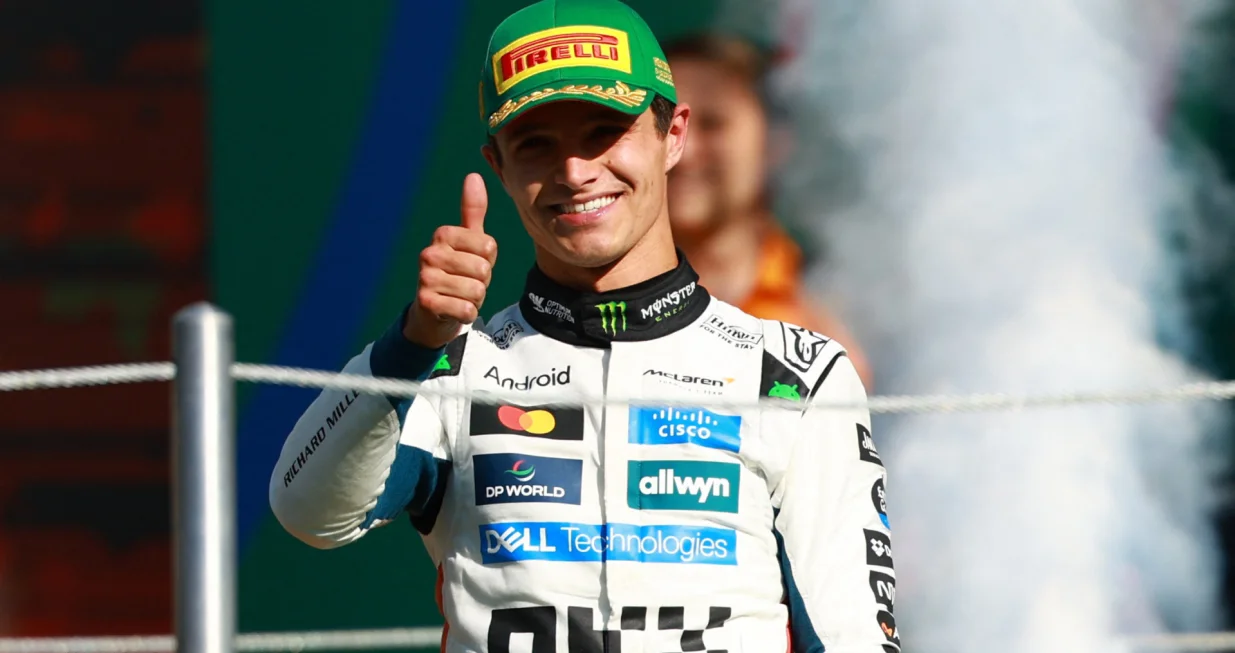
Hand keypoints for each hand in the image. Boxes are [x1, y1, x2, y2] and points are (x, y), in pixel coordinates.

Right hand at [403, 173, 496, 348]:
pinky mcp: (426, 302)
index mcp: (443, 234)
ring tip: (459, 296)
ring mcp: (425, 277)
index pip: (489, 246)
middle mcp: (429, 253)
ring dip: (475, 299)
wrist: (432, 313)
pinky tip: (454, 310)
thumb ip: (473, 211)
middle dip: (482, 282)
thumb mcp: (468, 242)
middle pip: (483, 269)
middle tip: (465, 283)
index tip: (471, 265)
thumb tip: (473, 175)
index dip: (488, 261)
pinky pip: (466, 309)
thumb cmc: (457, 273)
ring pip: (477, 290)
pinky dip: (467, 314)